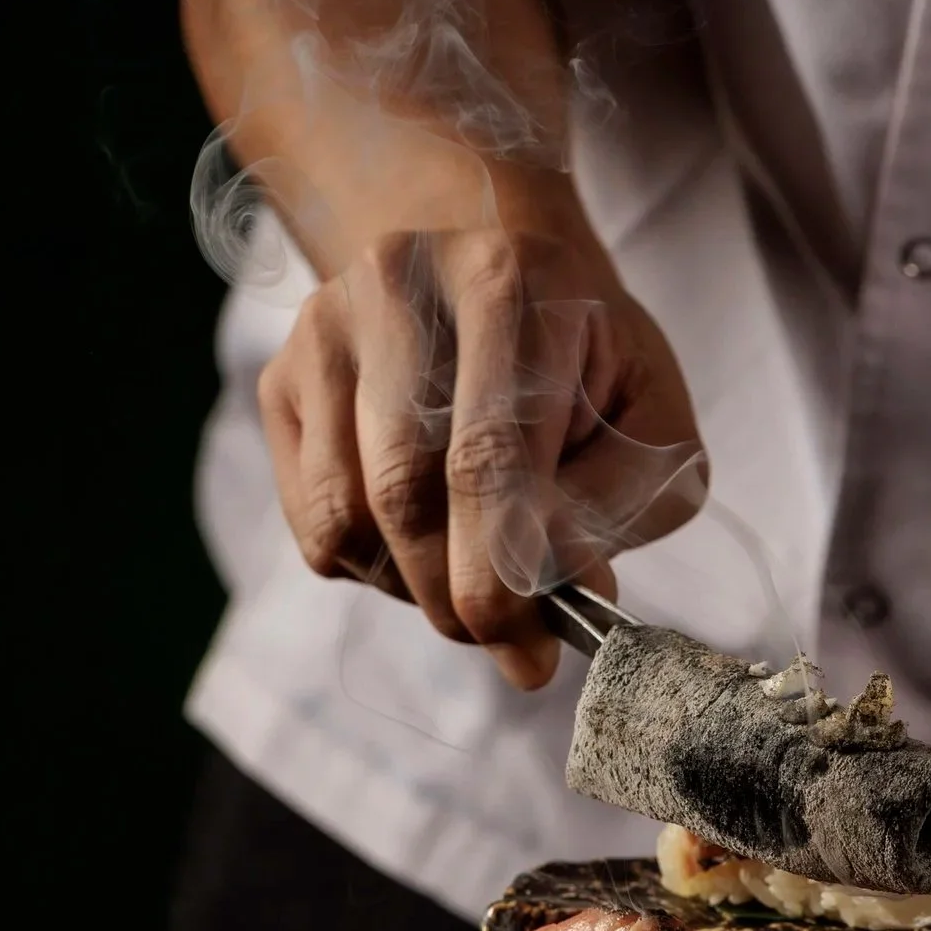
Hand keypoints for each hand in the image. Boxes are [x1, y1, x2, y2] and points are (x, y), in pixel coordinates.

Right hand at [259, 202, 704, 689]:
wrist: (498, 279)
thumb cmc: (585, 365)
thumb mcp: (648, 421)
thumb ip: (615, 507)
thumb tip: (563, 595)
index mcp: (509, 281)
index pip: (487, 451)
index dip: (503, 571)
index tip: (529, 651)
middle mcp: (400, 285)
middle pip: (404, 488)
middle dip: (457, 595)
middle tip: (506, 640)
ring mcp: (326, 326)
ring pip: (347, 514)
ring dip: (413, 586)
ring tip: (471, 576)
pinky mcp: (282, 373)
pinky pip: (313, 518)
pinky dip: (370, 564)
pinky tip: (422, 538)